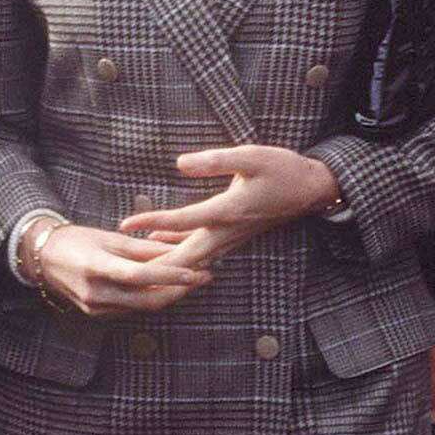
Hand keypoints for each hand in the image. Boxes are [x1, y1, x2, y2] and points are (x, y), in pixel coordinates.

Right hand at [33, 223, 210, 319]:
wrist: (45, 258)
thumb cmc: (78, 240)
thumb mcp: (109, 238)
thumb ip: (142, 248)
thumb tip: (176, 250)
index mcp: (96, 266)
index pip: (139, 275)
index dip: (169, 275)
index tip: (196, 272)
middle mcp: (96, 292)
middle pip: (146, 299)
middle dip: (179, 291)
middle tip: (204, 276)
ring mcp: (96, 308)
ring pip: (142, 307)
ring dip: (169, 294)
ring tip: (193, 278)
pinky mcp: (97, 315)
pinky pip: (131, 309)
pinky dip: (151, 298)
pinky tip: (167, 286)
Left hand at [119, 145, 339, 268]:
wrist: (311, 189)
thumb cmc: (283, 169)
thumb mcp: (252, 156)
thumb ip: (216, 161)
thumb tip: (180, 163)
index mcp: (228, 212)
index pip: (182, 221)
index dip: (152, 221)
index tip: (124, 225)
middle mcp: (226, 232)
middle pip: (184, 258)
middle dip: (154, 269)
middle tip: (124, 279)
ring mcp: (230, 237)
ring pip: (192, 259)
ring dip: (165, 266)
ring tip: (135, 272)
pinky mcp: (231, 234)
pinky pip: (199, 249)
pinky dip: (178, 251)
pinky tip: (159, 245)